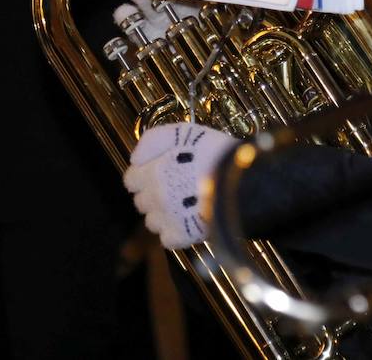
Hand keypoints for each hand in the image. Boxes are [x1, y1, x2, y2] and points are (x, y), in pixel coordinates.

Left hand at [124, 122, 239, 248]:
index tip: (158, 174)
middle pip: (142, 201)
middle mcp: (154, 197)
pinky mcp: (182, 235)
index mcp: (152, 173)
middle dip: (155, 195)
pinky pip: (168, 238)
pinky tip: (190, 219)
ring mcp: (167, 219)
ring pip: (153, 221)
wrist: (240, 179)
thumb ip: (154, 140)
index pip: (131, 180)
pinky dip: (177, 232)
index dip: (144, 176)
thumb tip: (135, 157)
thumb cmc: (215, 154)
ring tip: (186, 204)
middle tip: (177, 187)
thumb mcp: (184, 133)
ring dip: (165, 214)